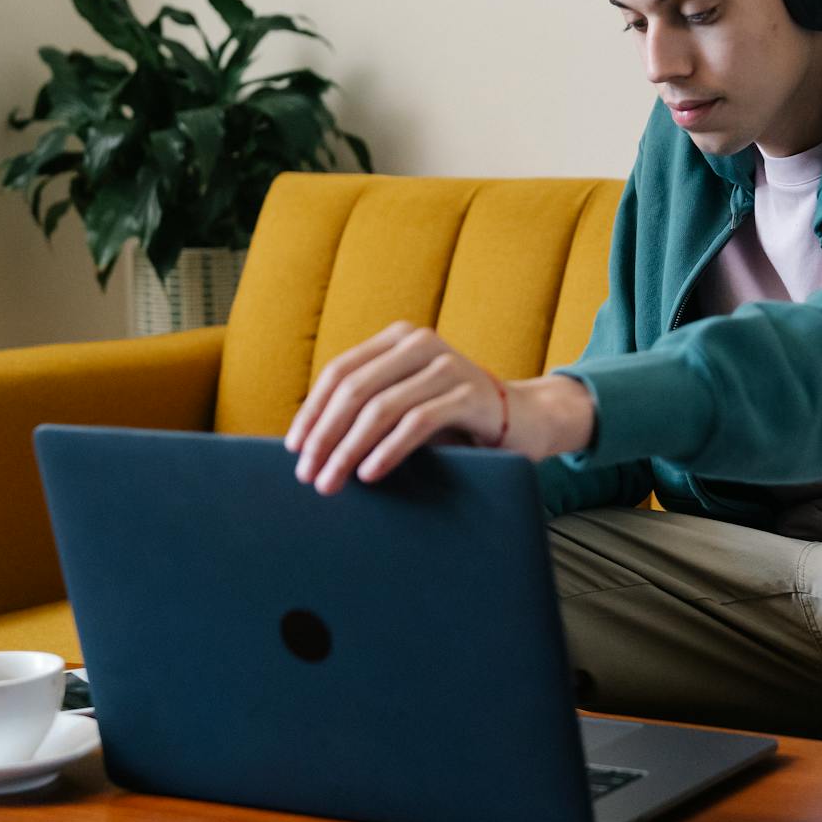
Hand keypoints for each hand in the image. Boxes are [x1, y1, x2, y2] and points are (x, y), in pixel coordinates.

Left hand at [282, 321, 594, 494]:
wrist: (526, 421)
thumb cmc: (456, 420)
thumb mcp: (406, 406)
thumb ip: (367, 412)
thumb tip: (310, 446)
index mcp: (398, 339)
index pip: (340, 372)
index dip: (313, 411)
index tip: (295, 448)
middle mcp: (421, 342)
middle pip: (354, 389)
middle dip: (325, 435)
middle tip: (308, 474)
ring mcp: (448, 365)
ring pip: (380, 407)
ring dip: (349, 450)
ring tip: (332, 482)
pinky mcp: (471, 393)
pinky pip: (417, 422)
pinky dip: (388, 450)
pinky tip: (371, 473)